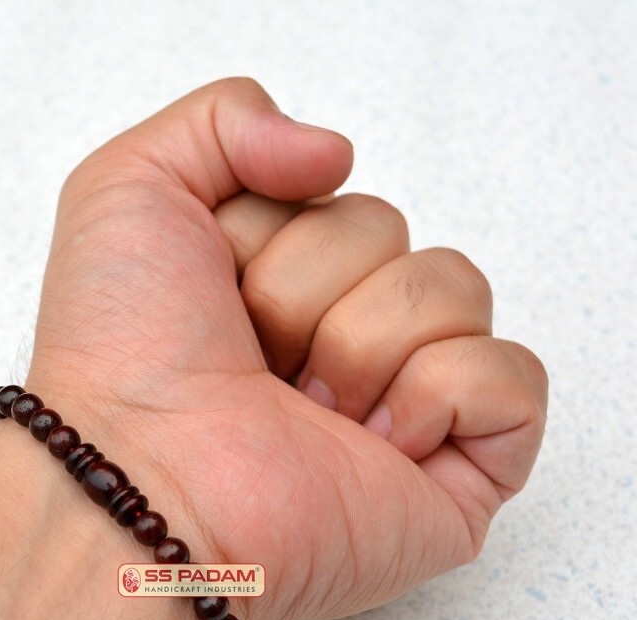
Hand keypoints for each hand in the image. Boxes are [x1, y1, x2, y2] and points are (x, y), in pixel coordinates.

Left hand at [27, 77, 547, 619]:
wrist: (144, 480)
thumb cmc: (125, 350)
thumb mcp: (133, 188)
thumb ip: (227, 120)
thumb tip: (338, 154)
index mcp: (285, 284)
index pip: (337, 195)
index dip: (270, 230)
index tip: (214, 296)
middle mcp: (344, 340)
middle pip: (395, 237)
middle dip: (308, 289)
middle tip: (257, 365)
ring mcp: (403, 407)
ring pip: (457, 292)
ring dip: (361, 342)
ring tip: (304, 411)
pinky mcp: (454, 475)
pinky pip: (513, 381)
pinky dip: (442, 394)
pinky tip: (375, 442)